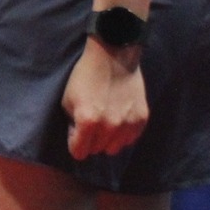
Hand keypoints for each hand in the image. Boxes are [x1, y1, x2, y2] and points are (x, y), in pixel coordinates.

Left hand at [61, 38, 148, 158]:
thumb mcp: (68, 99)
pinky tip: (119, 117)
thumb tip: (79, 138)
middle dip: (90, 140)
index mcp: (87, 121)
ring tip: (105, 121)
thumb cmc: (85, 76)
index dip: (75, 143)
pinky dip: (123, 133)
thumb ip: (72, 123)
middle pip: (97, 150)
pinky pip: (130, 139)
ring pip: (114, 148)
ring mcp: (127, 123)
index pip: (79, 153)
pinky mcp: (141, 118)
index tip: (76, 133)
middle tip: (91, 121)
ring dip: (108, 139)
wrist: (113, 55)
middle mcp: (109, 126)